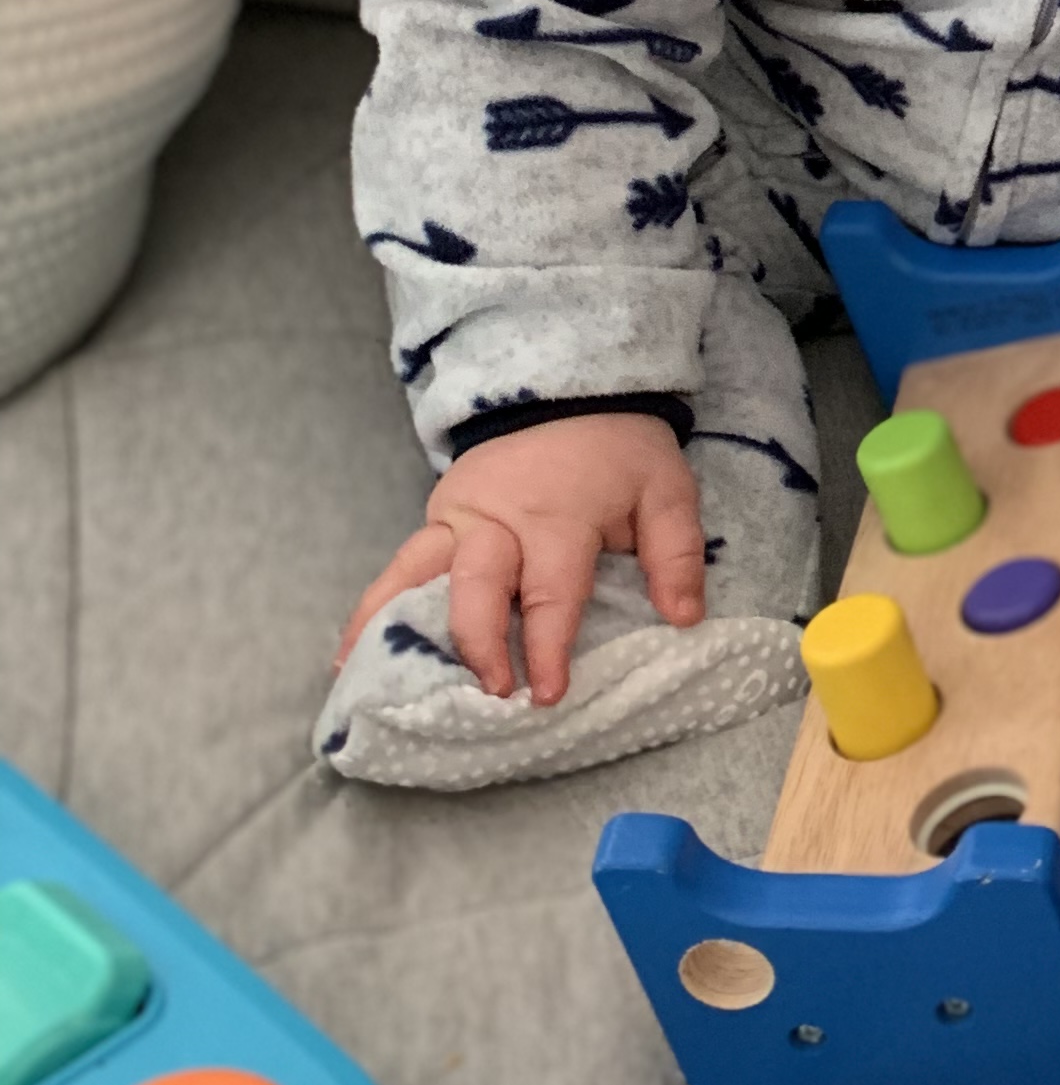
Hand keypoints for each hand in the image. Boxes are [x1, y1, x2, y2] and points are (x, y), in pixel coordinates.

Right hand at [335, 412, 705, 704]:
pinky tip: (348, 652)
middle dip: (479, 644)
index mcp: (557, 514)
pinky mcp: (437, 517)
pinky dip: (373, 606)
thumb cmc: (621, 454)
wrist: (571, 390)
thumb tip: (685, 618)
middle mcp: (498, 518)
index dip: (548, 646)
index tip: (549, 694)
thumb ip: (677, 553)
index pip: (551, 591)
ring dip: (399, 628)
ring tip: (372, 680)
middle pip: (476, 586)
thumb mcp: (667, 489)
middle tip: (491, 694)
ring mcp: (458, 516)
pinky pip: (401, 565)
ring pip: (419, 574)